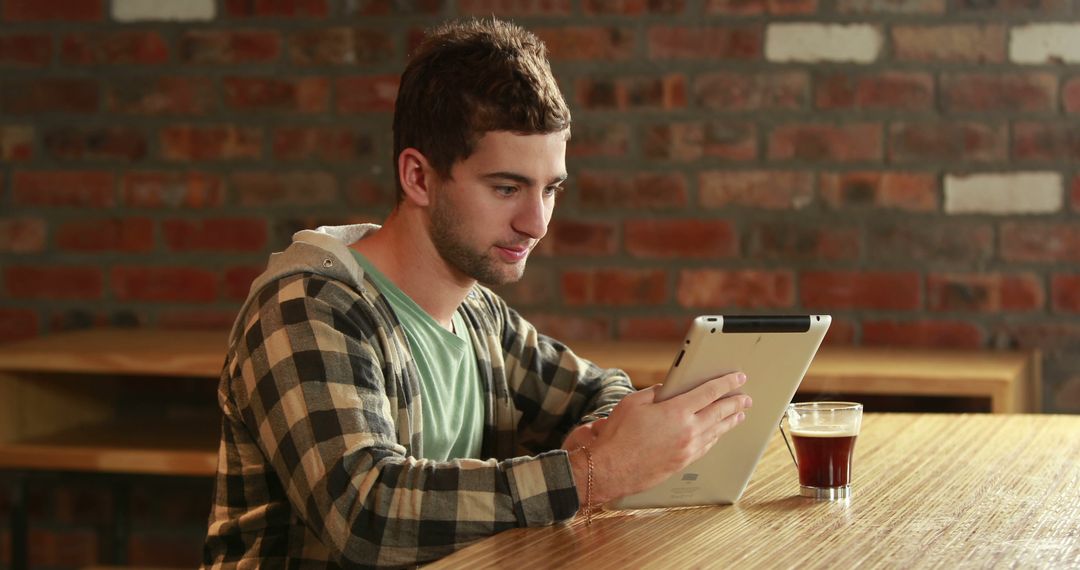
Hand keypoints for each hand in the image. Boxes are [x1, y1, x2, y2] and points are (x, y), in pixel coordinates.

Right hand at [571, 372, 750, 505]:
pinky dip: (716, 437)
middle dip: (735, 403)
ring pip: (716, 432)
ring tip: (739, 415)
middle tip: (746, 398)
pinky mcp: (683, 462)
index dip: (726, 383)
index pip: (709, 393)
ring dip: (730, 421)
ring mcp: (688, 448)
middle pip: (720, 413)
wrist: (611, 469)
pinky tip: (718, 434)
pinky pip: (707, 446)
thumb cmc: (618, 436)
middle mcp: (687, 430)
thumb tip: (667, 391)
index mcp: (676, 411)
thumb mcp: (633, 403)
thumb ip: (655, 393)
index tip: (738, 378)